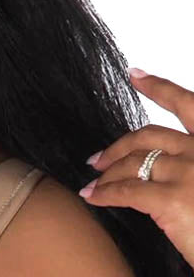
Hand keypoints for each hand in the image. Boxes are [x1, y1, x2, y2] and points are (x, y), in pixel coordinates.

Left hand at [78, 68, 193, 269]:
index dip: (160, 88)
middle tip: (98, 159)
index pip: (188, 106)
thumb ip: (193, 169)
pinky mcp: (171, 201)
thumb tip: (164, 175)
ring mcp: (189, 173)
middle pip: (149, 137)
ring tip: (93, 183)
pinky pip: (126, 192)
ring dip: (107, 174)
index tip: (137, 75)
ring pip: (133, 164)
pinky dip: (104, 194)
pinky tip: (92, 198)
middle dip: (119, 146)